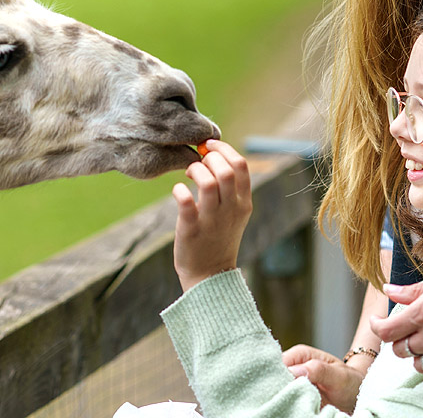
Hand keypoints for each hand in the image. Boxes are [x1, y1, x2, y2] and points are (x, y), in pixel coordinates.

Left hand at [172, 140, 251, 292]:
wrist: (211, 276)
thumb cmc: (219, 238)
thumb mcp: (234, 213)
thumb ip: (230, 188)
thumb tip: (214, 155)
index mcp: (244, 202)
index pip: (241, 165)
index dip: (224, 148)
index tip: (209, 145)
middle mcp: (231, 209)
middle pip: (226, 170)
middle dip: (209, 158)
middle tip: (197, 162)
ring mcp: (212, 220)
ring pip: (208, 182)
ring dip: (195, 170)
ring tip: (189, 175)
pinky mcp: (192, 229)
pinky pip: (185, 201)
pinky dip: (179, 190)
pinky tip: (178, 191)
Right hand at [281, 344, 365, 411]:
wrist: (356, 395)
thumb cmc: (349, 381)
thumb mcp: (339, 376)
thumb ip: (318, 370)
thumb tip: (294, 371)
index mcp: (300, 355)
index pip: (278, 363)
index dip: (278, 376)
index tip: (286, 389)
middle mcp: (293, 367)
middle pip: (275, 377)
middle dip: (279, 389)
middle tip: (291, 400)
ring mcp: (293, 382)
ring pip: (277, 390)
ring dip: (283, 398)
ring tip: (295, 405)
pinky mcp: (294, 395)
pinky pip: (285, 400)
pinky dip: (288, 405)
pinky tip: (294, 409)